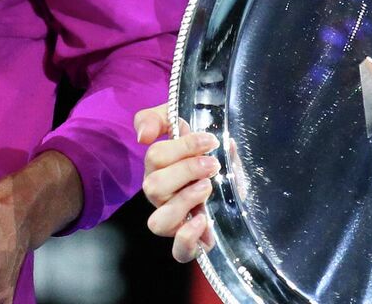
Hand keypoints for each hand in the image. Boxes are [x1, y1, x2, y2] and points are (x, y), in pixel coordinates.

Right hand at [134, 105, 217, 262]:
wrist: (228, 179)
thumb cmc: (204, 151)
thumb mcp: (185, 125)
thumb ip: (159, 119)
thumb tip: (143, 136)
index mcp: (158, 169)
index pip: (156, 157)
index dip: (183, 147)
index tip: (210, 141)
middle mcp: (161, 196)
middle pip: (153, 186)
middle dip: (186, 171)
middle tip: (212, 164)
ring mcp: (173, 220)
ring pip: (158, 222)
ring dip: (183, 202)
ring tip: (207, 188)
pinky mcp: (190, 241)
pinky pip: (179, 251)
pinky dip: (186, 239)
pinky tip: (203, 221)